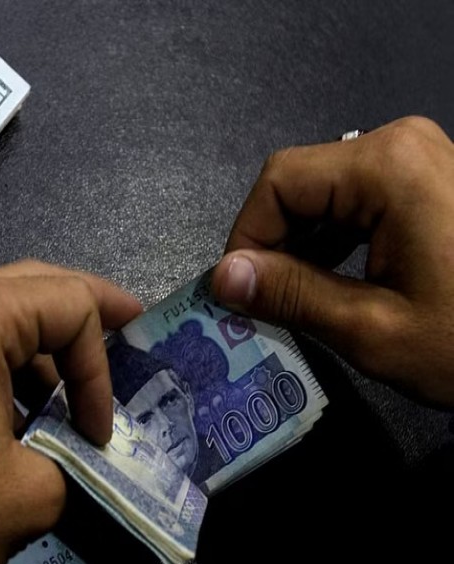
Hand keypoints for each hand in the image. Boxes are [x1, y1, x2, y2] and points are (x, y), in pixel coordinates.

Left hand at [0, 260, 141, 563]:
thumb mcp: (37, 486)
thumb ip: (81, 452)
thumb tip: (88, 446)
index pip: (72, 305)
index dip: (101, 366)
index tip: (99, 431)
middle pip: (38, 283)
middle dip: (89, 311)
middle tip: (133, 327)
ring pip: (6, 307)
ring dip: (49, 342)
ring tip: (83, 384)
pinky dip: (13, 358)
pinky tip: (33, 402)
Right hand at [212, 116, 453, 405]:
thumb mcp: (374, 328)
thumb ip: (291, 295)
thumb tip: (223, 278)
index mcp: (388, 166)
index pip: (278, 183)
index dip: (246, 239)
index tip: (238, 294)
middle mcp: (402, 144)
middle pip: (301, 184)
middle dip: (275, 245)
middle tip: (266, 304)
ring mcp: (422, 159)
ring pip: (327, 193)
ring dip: (303, 246)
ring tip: (300, 301)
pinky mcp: (432, 180)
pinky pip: (360, 199)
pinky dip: (336, 241)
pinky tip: (336, 283)